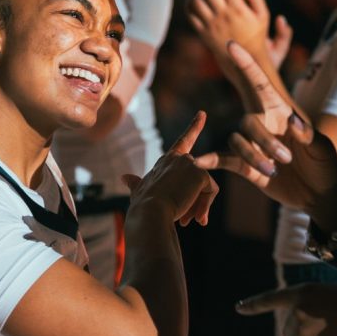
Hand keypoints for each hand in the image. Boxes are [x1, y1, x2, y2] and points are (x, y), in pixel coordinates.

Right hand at [129, 111, 218, 226]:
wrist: (149, 213)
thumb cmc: (143, 206)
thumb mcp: (140, 191)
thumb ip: (136, 183)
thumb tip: (124, 177)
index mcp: (166, 161)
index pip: (183, 141)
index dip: (194, 126)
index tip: (202, 113)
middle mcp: (179, 158)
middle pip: (199, 180)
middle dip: (197, 201)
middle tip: (187, 221)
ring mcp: (190, 163)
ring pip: (205, 188)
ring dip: (200, 206)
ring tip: (188, 221)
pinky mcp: (200, 173)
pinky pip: (211, 192)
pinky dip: (205, 206)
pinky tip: (196, 217)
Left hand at [187, 0, 291, 69]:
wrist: (245, 59)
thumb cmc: (255, 34)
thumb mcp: (263, 15)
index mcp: (238, 8)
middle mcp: (223, 15)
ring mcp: (211, 24)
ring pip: (196, 1)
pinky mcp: (203, 33)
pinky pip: (190, 15)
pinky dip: (188, 4)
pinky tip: (193, 0)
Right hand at [194, 41, 336, 213]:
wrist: (320, 193)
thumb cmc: (325, 164)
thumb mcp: (322, 148)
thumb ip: (309, 136)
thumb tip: (293, 125)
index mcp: (281, 113)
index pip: (261, 84)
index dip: (247, 64)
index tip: (232, 46)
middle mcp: (264, 125)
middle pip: (249, 122)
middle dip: (265, 141)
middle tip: (286, 158)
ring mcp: (254, 146)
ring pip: (238, 141)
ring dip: (253, 155)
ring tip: (274, 170)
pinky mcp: (247, 167)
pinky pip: (226, 160)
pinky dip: (212, 161)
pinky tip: (199, 163)